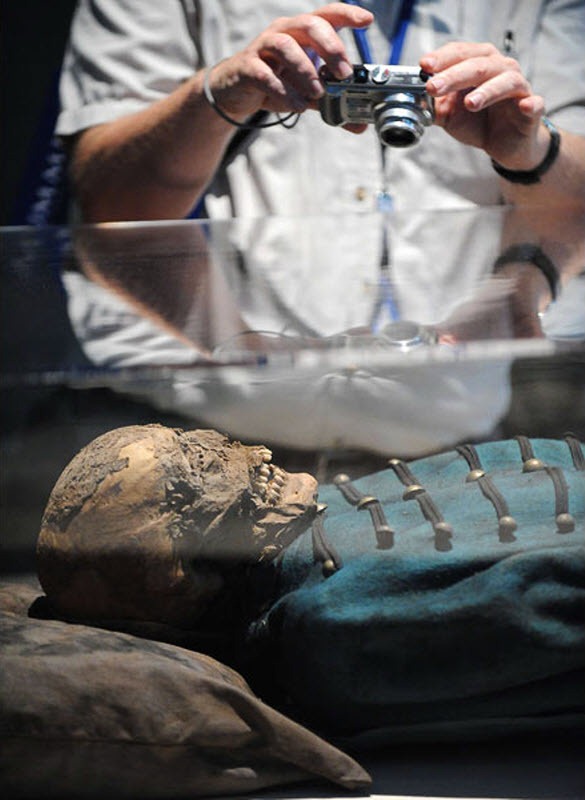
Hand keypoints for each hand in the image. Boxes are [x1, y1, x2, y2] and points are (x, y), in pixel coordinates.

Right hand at [206, 3, 372, 123]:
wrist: (236, 93)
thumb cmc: (276, 84)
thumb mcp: (308, 94)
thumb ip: (333, 105)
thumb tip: (361, 125)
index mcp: (302, 32)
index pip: (327, 14)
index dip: (347, 14)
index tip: (366, 21)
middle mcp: (284, 32)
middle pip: (309, 25)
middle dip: (330, 47)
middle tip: (343, 73)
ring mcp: (263, 47)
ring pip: (285, 46)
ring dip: (306, 70)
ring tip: (318, 93)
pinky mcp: (247, 67)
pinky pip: (265, 75)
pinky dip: (283, 91)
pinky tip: (297, 106)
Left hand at [420, 42, 548, 170]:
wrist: (505, 145)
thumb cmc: (478, 122)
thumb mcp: (450, 115)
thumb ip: (433, 106)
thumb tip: (411, 100)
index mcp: (479, 64)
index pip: (460, 53)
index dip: (442, 58)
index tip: (424, 66)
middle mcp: (500, 69)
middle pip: (478, 65)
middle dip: (454, 76)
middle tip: (433, 87)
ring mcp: (518, 87)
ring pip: (505, 80)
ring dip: (486, 91)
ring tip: (469, 103)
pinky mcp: (532, 108)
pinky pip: (534, 102)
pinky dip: (530, 103)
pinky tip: (524, 105)